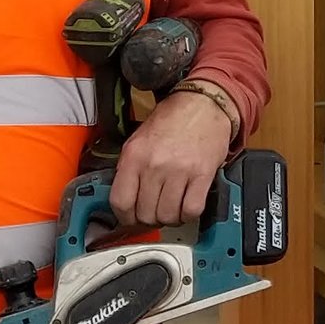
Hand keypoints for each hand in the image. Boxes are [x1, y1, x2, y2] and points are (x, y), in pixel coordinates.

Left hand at [110, 85, 234, 227]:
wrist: (203, 104)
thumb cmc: (172, 121)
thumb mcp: (138, 140)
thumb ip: (129, 169)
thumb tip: (125, 200)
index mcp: (134, 155)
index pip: (120, 202)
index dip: (124, 217)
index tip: (130, 219)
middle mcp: (154, 164)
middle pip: (145, 213)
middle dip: (149, 219)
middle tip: (155, 211)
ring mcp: (179, 171)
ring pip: (167, 216)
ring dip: (169, 218)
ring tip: (171, 208)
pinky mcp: (202, 175)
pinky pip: (191, 210)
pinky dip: (188, 214)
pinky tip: (186, 205)